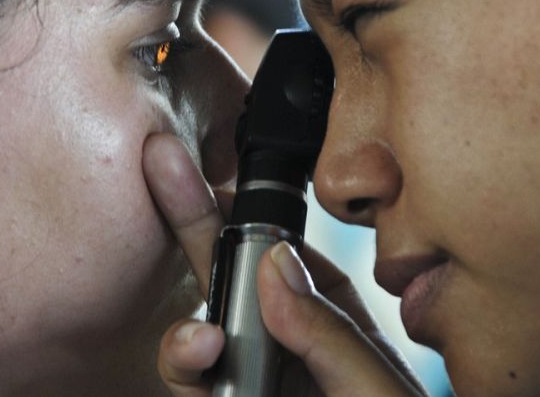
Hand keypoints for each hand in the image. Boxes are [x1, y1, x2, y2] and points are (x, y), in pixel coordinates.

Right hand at [143, 133, 427, 396]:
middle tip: (164, 165)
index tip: (213, 174)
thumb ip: (328, 333)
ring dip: (186, 337)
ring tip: (202, 346)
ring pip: (197, 345)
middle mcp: (284, 348)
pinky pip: (193, 390)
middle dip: (193, 225)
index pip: (279, 257)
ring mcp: (252, 385)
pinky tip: (200, 358)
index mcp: (329, 324)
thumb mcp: (375, 391)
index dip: (243, 214)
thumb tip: (273, 265)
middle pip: (226, 280)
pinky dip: (185, 374)